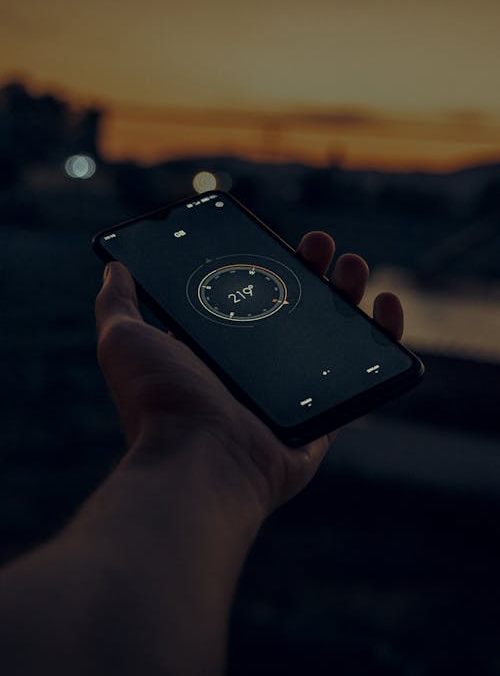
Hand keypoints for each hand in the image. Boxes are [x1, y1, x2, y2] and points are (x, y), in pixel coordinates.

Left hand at [95, 231, 402, 517]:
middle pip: (295, 312)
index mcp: (216, 352)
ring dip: (348, 297)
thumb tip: (114, 266)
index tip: (277, 239)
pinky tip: (387, 307)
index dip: (266, 268)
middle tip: (319, 244)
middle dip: (312, 272)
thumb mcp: (124, 340)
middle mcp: (255, 373)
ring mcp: (292, 396)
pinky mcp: (324, 421)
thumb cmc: (159, 402)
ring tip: (355, 266)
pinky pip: (365, 377)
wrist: (196, 463)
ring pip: (333, 338)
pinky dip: (384, 341)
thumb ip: (117, 303)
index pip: (250, 300)